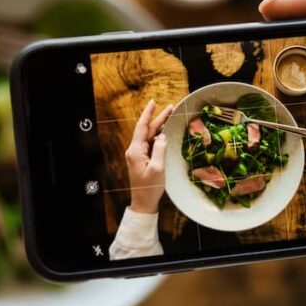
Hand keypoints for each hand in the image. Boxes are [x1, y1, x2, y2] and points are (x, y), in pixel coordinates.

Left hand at [125, 99, 173, 213]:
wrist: (143, 202)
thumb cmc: (150, 187)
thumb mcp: (158, 168)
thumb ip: (160, 149)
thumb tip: (162, 136)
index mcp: (135, 151)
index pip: (142, 127)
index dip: (148, 114)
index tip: (154, 103)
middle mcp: (134, 151)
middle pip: (146, 130)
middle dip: (158, 118)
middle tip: (170, 108)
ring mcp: (137, 155)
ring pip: (148, 136)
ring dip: (159, 127)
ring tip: (170, 116)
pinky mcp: (141, 160)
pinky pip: (149, 144)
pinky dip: (158, 136)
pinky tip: (165, 132)